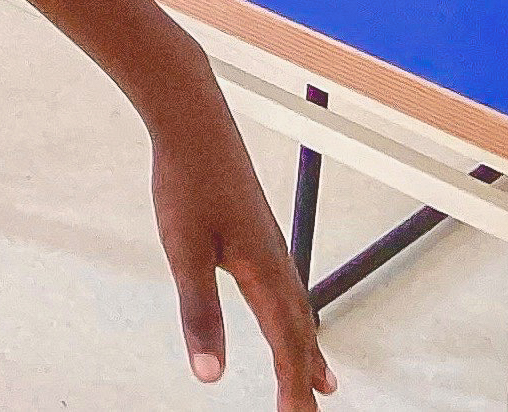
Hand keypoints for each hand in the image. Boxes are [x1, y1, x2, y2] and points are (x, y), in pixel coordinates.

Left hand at [146, 75, 335, 405]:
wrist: (193, 121)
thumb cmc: (188, 179)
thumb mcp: (185, 253)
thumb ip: (199, 314)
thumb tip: (209, 373)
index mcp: (263, 272)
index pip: (286, 345)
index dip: (293, 387)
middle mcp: (276, 260)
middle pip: (300, 333)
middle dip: (306, 378)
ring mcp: (270, 245)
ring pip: (298, 311)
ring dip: (309, 351)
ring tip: (322, 382)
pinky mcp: (258, 233)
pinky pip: (288, 289)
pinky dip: (296, 317)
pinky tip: (287, 315)